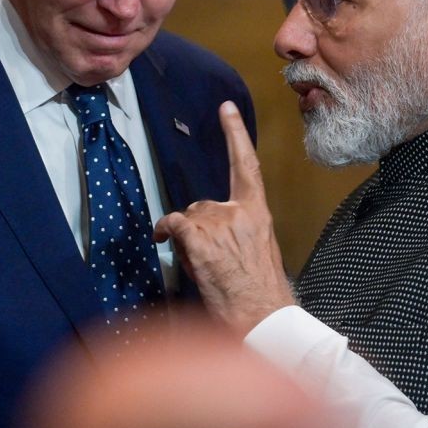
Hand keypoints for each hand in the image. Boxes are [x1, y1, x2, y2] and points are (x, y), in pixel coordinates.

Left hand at [154, 101, 295, 334]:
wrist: (263, 318)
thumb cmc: (261, 294)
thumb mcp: (260, 251)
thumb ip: (239, 230)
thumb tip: (211, 230)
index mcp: (259, 213)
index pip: (246, 166)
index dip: (235, 134)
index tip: (225, 108)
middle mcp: (240, 212)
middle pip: (203, 204)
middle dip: (198, 228)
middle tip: (207, 257)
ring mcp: (221, 225)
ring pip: (188, 218)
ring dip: (187, 239)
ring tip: (203, 266)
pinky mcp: (202, 240)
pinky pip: (175, 224)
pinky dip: (166, 231)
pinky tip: (164, 240)